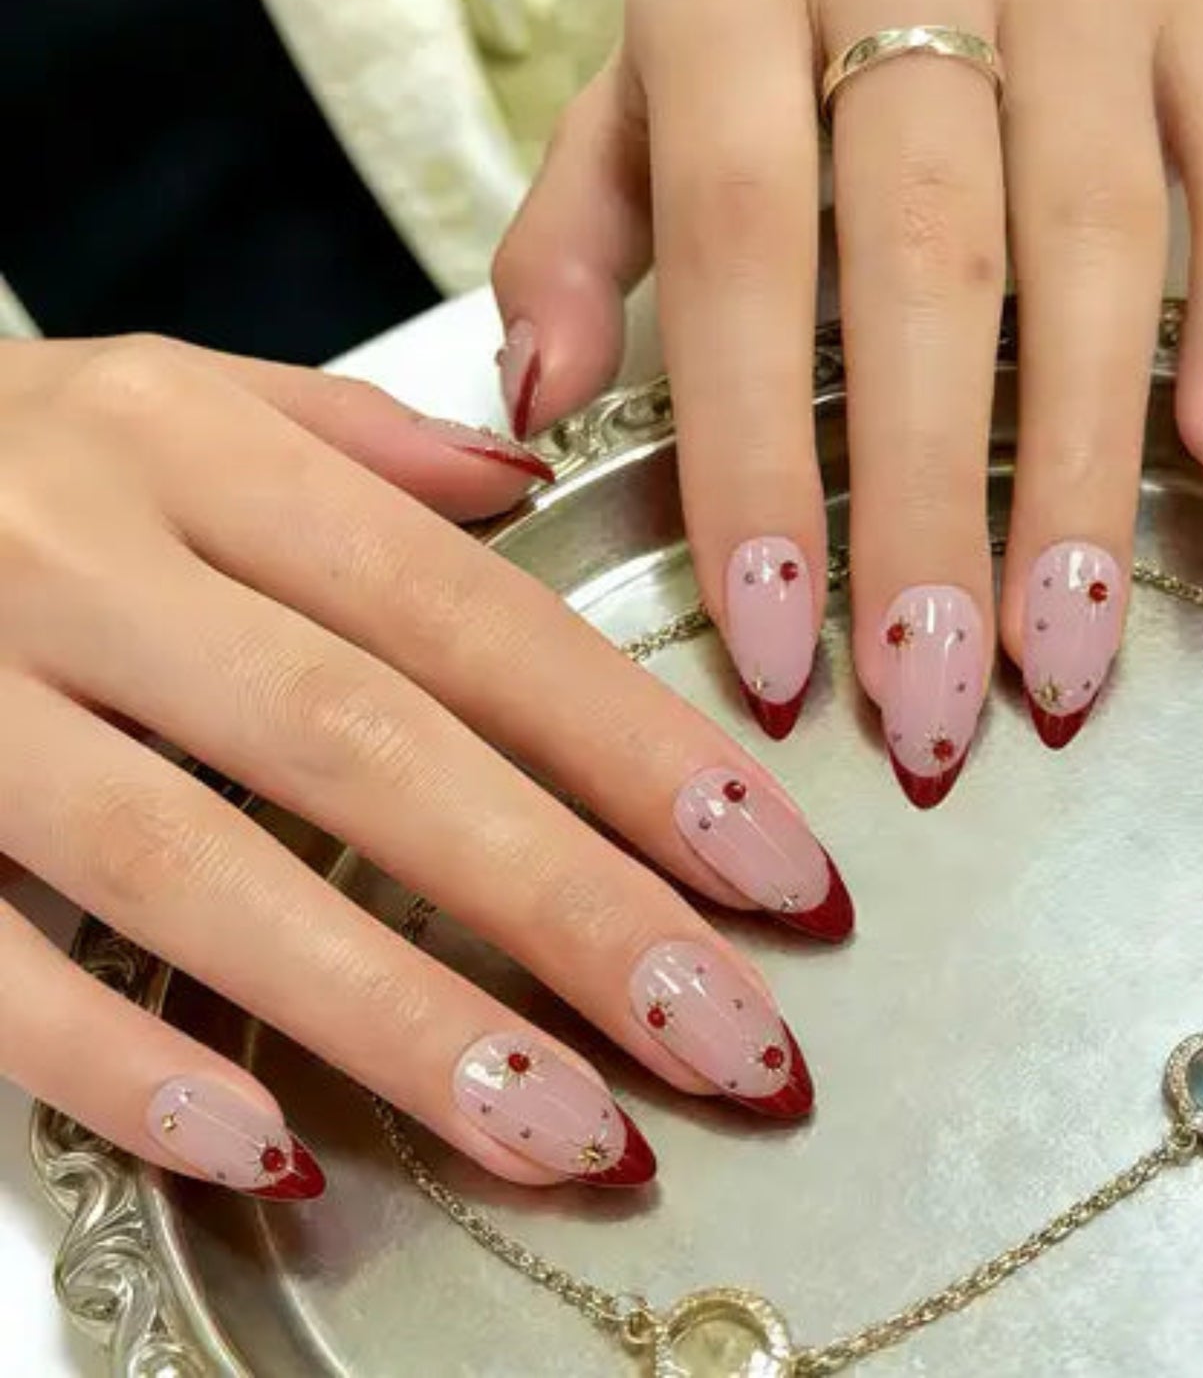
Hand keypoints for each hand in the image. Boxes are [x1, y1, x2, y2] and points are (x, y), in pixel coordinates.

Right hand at [0, 335, 851, 1199]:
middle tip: (727, 1036)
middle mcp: (83, 562)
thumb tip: (525, 487)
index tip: (772, 868)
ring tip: (571, 1134)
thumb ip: (356, 442)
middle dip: (571, 907)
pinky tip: (272, 1151)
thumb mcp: (170, 398)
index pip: (468, 613)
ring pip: (202, 869)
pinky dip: (125, 1062)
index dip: (635, 749)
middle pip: (372, 747)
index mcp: (193, 452)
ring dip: (401, 1021)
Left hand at [492, 0, 1202, 798]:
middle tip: (931, 701)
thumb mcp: (636, 92)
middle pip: (924, 262)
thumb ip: (574, 232)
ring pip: (1094, 232)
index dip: (756, 458)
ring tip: (1061, 650)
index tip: (775, 645)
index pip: (736, 250)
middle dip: (929, 506)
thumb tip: (534, 407)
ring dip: (1080, 463)